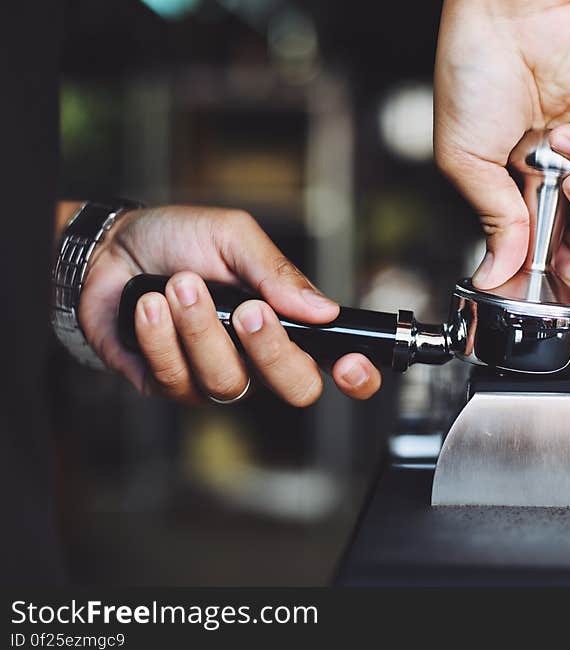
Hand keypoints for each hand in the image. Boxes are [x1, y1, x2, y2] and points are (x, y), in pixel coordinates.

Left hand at [79, 206, 381, 403]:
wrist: (109, 248)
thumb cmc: (179, 240)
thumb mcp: (234, 238)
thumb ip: (277, 273)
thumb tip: (323, 309)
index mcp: (286, 324)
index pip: (334, 364)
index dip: (355, 377)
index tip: (350, 363)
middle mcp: (257, 358)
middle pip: (294, 388)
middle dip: (271, 349)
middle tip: (249, 309)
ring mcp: (214, 376)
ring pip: (229, 383)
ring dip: (202, 330)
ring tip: (181, 285)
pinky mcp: (168, 383)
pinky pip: (176, 378)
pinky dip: (161, 336)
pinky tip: (150, 304)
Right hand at [434, 0, 569, 297]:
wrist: (508, 12)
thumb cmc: (473, 71)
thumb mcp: (465, 160)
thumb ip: (492, 220)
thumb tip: (495, 271)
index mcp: (506, 188)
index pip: (536, 247)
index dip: (549, 276)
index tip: (556, 295)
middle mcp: (545, 175)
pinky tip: (568, 136)